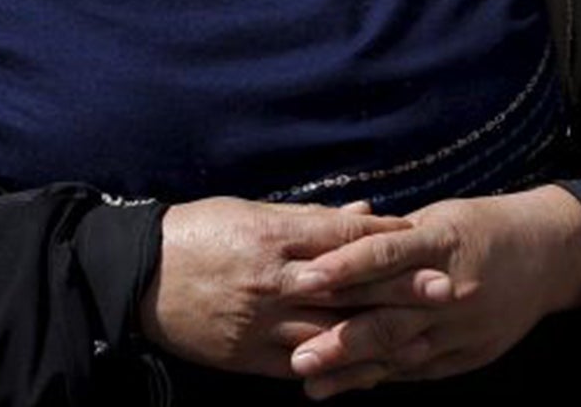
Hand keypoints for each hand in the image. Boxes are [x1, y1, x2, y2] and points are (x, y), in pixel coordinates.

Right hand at [142, 198, 413, 377]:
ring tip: (422, 335)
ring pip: (332, 331)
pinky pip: (304, 365)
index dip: (385, 236)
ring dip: (380, 335)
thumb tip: (363, 212)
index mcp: (272, 236)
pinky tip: (373, 370)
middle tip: (445, 286)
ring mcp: (261, 322)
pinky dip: (341, 368)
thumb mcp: (248, 210)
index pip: (341, 235)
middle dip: (399, 287)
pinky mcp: (248, 355)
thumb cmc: (195, 233)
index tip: (423, 234)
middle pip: (348, 285)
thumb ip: (309, 217)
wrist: (135, 278)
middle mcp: (273, 279)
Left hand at [285, 188, 580, 397]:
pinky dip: (383, 375)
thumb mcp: (438, 218)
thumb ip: (390, 237)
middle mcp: (451, 288)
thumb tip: (333, 245)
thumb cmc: (480, 227)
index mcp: (441, 242)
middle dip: (339, 338)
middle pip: (388, 315)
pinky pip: (420, 367)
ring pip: (400, 350)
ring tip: (311, 383)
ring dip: (354, 368)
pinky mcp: (470, 352)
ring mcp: (462, 326)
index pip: (385, 254)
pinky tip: (350, 385)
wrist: (549, 255)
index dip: (343, 268)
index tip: (303, 279)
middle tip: (296, 356)